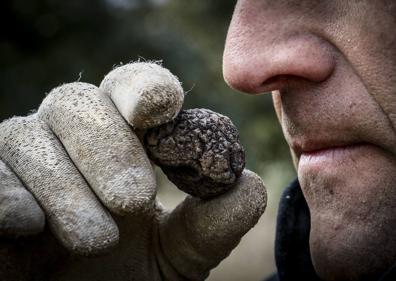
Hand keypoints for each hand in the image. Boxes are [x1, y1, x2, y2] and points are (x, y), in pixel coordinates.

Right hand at [0, 62, 266, 280]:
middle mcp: (68, 139)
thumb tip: (248, 187)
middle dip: (105, 146)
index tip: (161, 107)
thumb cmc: (132, 274)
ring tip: (98, 239)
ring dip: (65, 188)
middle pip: (76, 102)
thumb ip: (214, 222)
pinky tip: (28, 223)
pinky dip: (7, 194)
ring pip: (26, 136)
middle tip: (133, 199)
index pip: (129, 90)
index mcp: (120, 139)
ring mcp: (23, 161)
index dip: (143, 88)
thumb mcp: (182, 252)